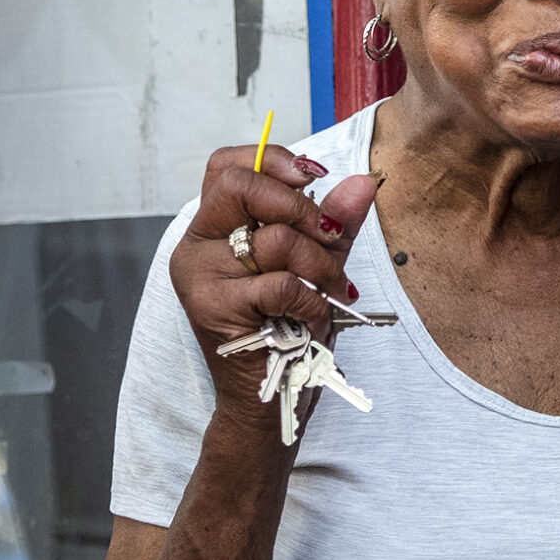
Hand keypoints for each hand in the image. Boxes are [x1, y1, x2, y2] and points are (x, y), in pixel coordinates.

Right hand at [168, 146, 378, 434]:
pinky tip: (312, 317)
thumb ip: (334, 223)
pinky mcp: (211, 307)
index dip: (272, 160)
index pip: (226, 165)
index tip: (314, 176)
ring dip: (319, 265)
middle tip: (329, 236)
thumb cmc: (287, 331)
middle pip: (238, 184)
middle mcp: (196, 245)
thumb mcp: (316, 266)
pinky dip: (311, 300)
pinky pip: (280, 283)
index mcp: (213, 228)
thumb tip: (363, 182)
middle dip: (299, 206)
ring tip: (329, 290)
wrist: (268, 399)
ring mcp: (199, 276)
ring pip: (273, 238)